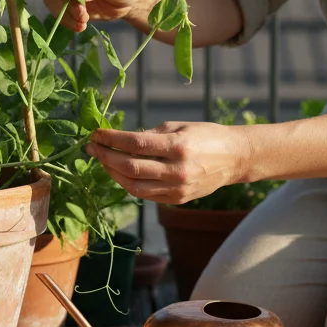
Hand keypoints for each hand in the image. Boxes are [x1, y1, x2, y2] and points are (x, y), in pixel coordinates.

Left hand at [85, 122, 254, 204]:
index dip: (111, 139)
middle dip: (105, 157)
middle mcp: (177, 170)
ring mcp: (177, 189)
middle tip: (92, 147)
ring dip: (112, 173)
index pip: (135, 144)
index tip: (96, 133)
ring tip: (102, 160)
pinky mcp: (177, 200)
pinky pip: (145, 195)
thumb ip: (150, 135)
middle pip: (130, 167)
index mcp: (178, 146)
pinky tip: (119, 172)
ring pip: (133, 186)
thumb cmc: (206, 136)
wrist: (234, 159)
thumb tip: (121, 140)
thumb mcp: (179, 126)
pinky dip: (128, 183)